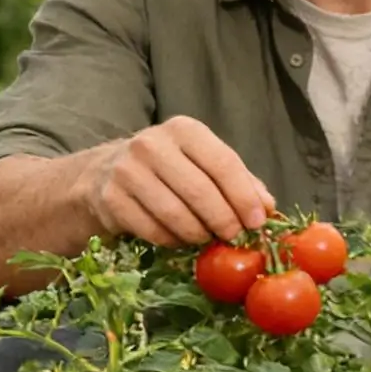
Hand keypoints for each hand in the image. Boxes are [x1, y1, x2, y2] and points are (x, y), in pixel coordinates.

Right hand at [84, 116, 275, 246]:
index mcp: (184, 130)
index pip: (223, 163)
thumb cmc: (166, 170)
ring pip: (176, 214)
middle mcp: (152, 144)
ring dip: (198, 235)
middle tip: (234, 239)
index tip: (257, 222)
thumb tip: (267, 207)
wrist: (102, 175)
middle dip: (223, 221)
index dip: (244, 197)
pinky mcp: (111, 198)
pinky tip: (178, 240)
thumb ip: (237, 181)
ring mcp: (127, 170)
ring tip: (206, 240)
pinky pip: (153, 230)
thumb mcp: (201, 164)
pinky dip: (172, 241)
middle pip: (200, 191)